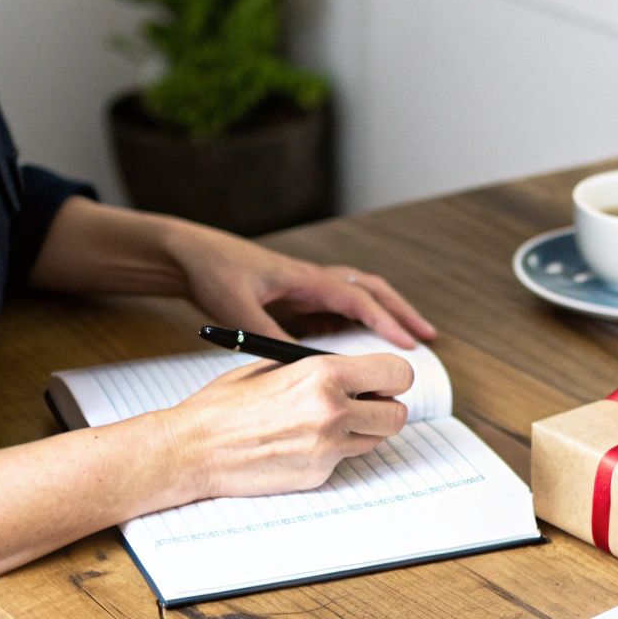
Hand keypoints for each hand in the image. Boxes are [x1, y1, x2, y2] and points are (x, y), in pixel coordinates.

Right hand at [163, 353, 415, 499]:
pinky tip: (299, 445)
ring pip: (376, 440)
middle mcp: (333, 410)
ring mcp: (327, 447)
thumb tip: (359, 374)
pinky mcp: (318, 475)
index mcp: (323, 373)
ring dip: (361, 431)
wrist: (193, 448)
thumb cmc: (227, 404)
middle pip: (397, 414)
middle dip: (383, 409)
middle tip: (361, 405)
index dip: (392, 379)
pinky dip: (332, 453)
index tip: (379, 382)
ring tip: (324, 423)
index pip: (398, 374)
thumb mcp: (276, 367)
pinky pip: (344, 460)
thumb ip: (322, 369)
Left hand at [169, 223, 435, 348]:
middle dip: (402, 313)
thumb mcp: (238, 310)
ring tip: (408, 338)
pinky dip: (359, 323)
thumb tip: (295, 363)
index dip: (386, 321)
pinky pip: (338, 310)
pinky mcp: (297, 299)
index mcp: (306, 278)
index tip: (408, 343)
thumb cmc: (214, 273)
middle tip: (427, 337)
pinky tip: (362, 346)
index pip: (358, 298)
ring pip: (360, 297)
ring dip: (386, 315)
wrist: (190, 255)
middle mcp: (313, 279)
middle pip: (372, 291)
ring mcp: (307, 288)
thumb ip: (267, 336)